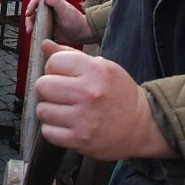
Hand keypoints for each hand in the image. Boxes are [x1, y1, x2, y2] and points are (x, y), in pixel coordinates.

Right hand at [26, 0, 94, 46]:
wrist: (82, 35)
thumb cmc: (76, 22)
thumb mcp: (66, 11)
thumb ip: (55, 2)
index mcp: (53, 3)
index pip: (38, 0)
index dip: (31, 5)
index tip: (28, 13)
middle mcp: (49, 9)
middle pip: (33, 10)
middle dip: (29, 18)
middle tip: (29, 27)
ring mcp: (48, 19)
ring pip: (34, 19)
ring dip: (30, 24)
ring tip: (31, 32)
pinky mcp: (47, 27)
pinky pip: (38, 27)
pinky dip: (34, 30)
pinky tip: (34, 35)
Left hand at [34, 40, 175, 160]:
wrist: (142, 126)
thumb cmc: (118, 93)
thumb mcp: (102, 67)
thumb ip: (71, 54)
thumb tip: (45, 44)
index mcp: (95, 71)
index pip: (53, 62)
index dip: (54, 68)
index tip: (62, 75)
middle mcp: (89, 94)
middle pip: (42, 86)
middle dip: (47, 89)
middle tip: (60, 94)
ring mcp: (84, 119)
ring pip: (42, 110)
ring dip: (49, 110)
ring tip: (64, 110)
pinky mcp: (80, 140)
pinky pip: (48, 132)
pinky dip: (53, 129)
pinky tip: (66, 124)